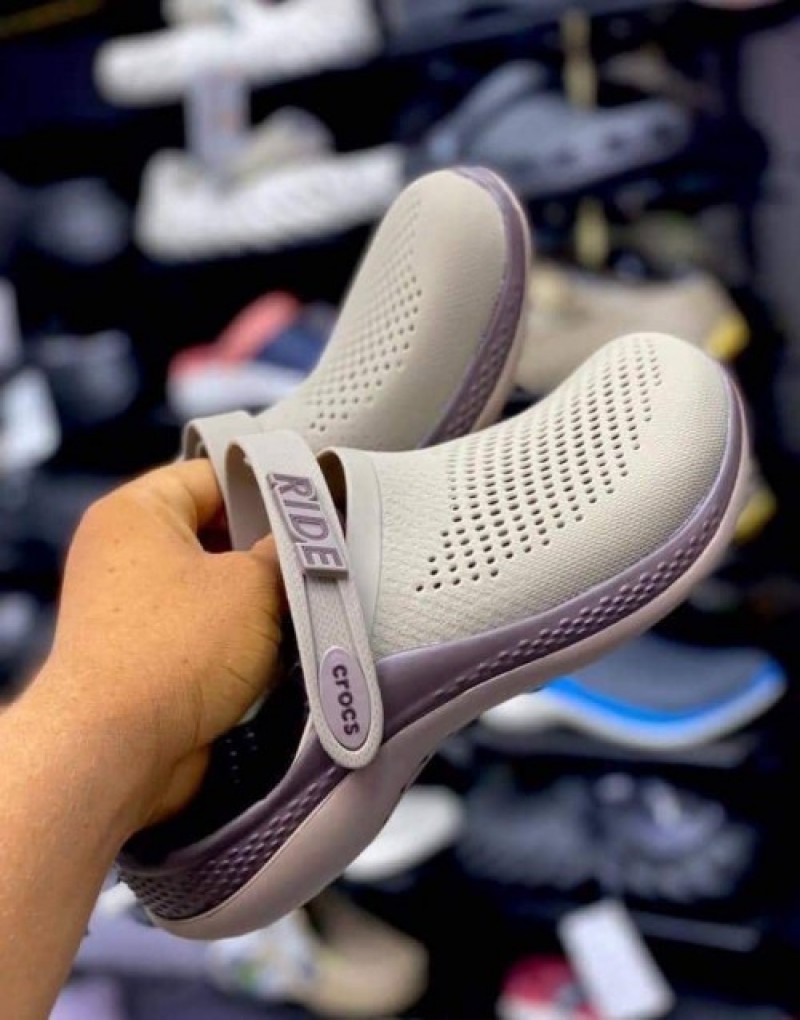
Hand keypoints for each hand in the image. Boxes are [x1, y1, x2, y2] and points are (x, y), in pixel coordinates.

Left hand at [37, 459, 282, 834]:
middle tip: (316, 563)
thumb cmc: (177, 649)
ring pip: (215, 590)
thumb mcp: (253, 585)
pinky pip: (205, 635)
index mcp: (137, 513)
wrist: (118, 749)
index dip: (266, 486)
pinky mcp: (145, 659)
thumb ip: (283, 555)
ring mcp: (132, 610)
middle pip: (215, 534)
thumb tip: (295, 551)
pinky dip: (240, 644)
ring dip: (258, 605)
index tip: (313, 506)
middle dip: (267, 554)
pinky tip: (279, 654)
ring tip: (304, 611)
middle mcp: (125, 555)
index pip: (211, 475)